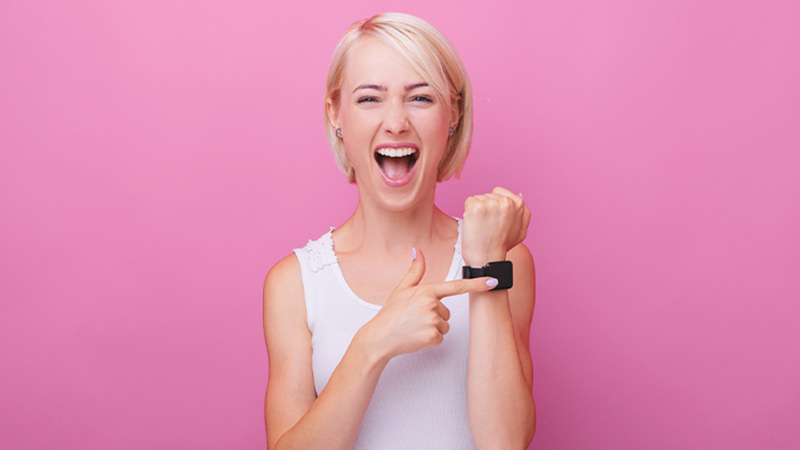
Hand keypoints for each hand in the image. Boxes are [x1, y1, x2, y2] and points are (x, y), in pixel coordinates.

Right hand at [361, 248, 495, 361]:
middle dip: (435, 316)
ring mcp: (433, 321)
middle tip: (415, 318)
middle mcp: (431, 304)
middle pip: (447, 312)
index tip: (493, 281)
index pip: (457, 286)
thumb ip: (415, 271)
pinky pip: (440, 338)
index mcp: (427, 290)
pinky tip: (416, 336)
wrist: (379, 337)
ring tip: (415, 327)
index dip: (477, 284)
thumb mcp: (402, 289)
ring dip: (433, 328)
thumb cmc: (390, 314)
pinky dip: (430, 340)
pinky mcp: (433, 337)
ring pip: (445, 325)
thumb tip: (416, 250)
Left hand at [461, 186, 530, 266]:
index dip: (494, 204)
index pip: (498, 192)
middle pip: (487, 195)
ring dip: (477, 210)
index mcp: (518, 204)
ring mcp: (491, 204)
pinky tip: (474, 224)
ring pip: (478, 198)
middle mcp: (506, 202)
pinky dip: (468, 212)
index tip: (494, 218)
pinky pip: (469, 202)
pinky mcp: (477, 207)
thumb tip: (519, 197)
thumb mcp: (521, 230)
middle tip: (488, 226)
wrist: (487, 258)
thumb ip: (523, 213)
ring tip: (481, 226)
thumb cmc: (502, 246)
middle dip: (485, 208)